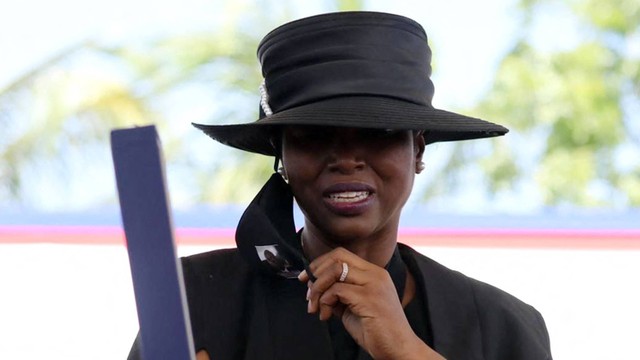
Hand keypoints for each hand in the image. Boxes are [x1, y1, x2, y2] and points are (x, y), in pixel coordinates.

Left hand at [298, 247, 443, 359]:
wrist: (399, 348)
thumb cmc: (377, 330)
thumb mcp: (354, 306)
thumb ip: (339, 293)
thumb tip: (315, 286)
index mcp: (374, 273)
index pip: (342, 254)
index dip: (320, 263)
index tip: (306, 277)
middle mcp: (376, 274)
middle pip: (337, 257)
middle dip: (315, 273)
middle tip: (308, 294)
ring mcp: (374, 284)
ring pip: (334, 271)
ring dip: (317, 290)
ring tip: (315, 307)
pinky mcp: (369, 298)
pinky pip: (336, 290)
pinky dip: (324, 302)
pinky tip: (326, 316)